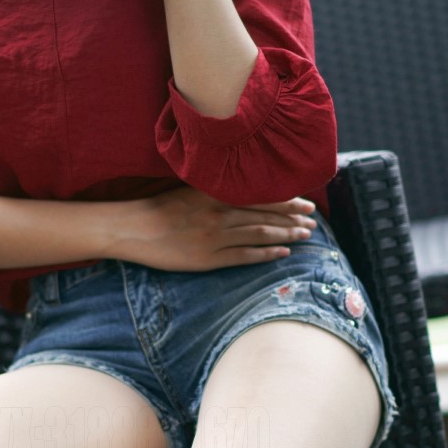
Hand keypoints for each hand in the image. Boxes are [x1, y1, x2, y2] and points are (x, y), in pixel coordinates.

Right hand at [111, 186, 317, 271]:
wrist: (134, 228)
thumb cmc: (159, 208)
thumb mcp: (189, 190)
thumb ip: (216, 189)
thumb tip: (242, 190)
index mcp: (216, 193)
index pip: (261, 196)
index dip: (287, 200)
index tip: (306, 202)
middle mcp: (220, 212)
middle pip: (266, 214)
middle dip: (293, 217)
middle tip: (312, 220)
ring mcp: (215, 236)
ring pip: (260, 234)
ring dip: (286, 235)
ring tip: (305, 236)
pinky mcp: (209, 258)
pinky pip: (245, 256)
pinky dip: (267, 254)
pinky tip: (283, 253)